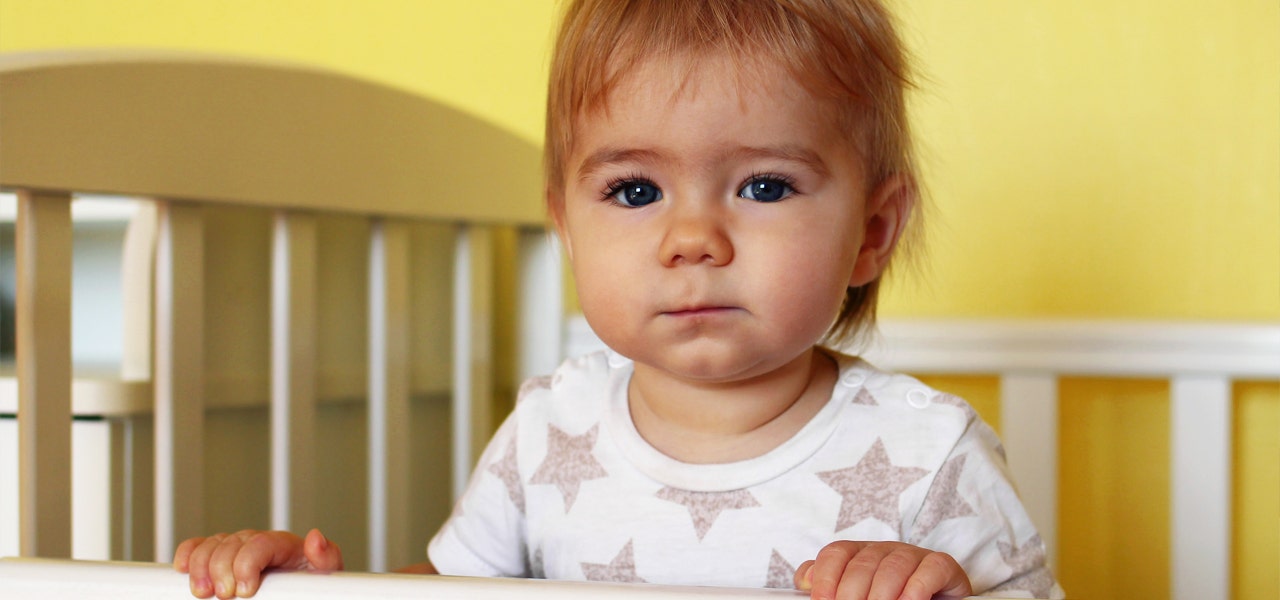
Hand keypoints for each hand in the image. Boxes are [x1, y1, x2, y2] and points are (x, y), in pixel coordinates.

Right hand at [173, 528, 343, 598]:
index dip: (246, 564)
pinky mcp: (222, 558)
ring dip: (201, 566)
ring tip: (203, 591)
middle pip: (231, 543)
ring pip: (211, 545)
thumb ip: (325, 557)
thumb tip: (315, 538)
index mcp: (284, 544)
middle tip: (224, 595)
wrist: (306, 591)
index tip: (244, 590)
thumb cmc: (313, 585)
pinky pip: (199, 547)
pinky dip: (188, 555)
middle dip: (222, 569)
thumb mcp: (325, 574)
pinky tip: (183, 569)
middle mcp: (258, 542)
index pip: (260, 543)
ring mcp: (238, 549)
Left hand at [795, 541, 970, 599]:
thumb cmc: (891, 596)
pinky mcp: (940, 565)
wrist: (937, 597)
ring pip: (893, 568)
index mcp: (858, 553)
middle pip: (862, 565)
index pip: (835, 554)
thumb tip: (806, 584)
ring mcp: (913, 555)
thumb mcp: (855, 591)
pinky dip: (916, 589)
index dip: (825, 578)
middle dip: (852, 595)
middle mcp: (884, 550)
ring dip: (882, 595)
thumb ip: (828, 586)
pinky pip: (928, 570)